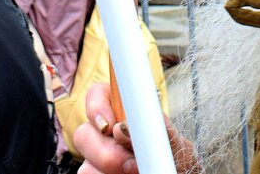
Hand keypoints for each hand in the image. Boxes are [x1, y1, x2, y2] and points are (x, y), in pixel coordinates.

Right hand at [75, 83, 198, 173]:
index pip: (98, 94)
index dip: (96, 107)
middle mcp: (105, 134)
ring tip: (138, 173)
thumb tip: (123, 126)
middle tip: (131, 164)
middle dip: (105, 152)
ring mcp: (97, 158)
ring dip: (109, 171)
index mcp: (123, 113)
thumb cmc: (175, 158)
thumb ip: (152, 126)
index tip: (108, 127)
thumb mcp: (172, 139)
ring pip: (85, 165)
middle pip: (83, 133)